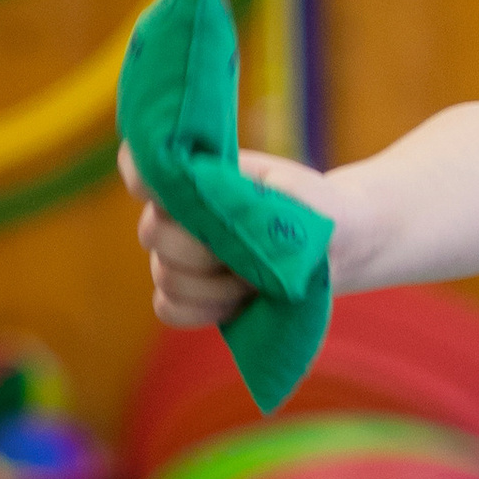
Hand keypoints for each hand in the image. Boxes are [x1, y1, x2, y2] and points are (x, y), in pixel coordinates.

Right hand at [119, 142, 342, 329]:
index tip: (185, 194)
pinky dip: (201, 310)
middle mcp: (177, 214)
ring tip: (255, 282)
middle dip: (201, 250)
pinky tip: (237, 305)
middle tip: (247, 257)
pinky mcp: (188, 297)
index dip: (146, 179)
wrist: (334, 249)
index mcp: (197, 176)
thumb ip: (251, 196)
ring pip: (166, 276)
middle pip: (153, 233)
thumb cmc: (314, 212)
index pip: (145, 167)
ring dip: (213, 286)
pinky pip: (168, 308)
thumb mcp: (298, 195)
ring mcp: (177, 257)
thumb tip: (216, 209)